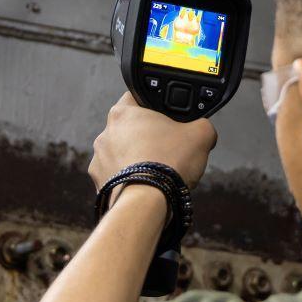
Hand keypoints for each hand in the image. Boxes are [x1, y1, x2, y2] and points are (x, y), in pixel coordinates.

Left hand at [89, 93, 216, 191]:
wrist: (147, 204)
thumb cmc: (167, 164)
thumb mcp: (201, 135)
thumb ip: (202, 124)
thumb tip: (203, 129)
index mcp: (123, 112)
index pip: (137, 97)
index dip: (154, 106)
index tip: (165, 117)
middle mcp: (106, 132)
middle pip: (129, 128)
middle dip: (146, 136)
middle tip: (166, 147)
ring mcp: (99, 158)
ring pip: (121, 152)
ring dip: (135, 158)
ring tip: (156, 170)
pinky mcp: (99, 181)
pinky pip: (116, 175)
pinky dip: (128, 179)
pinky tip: (144, 184)